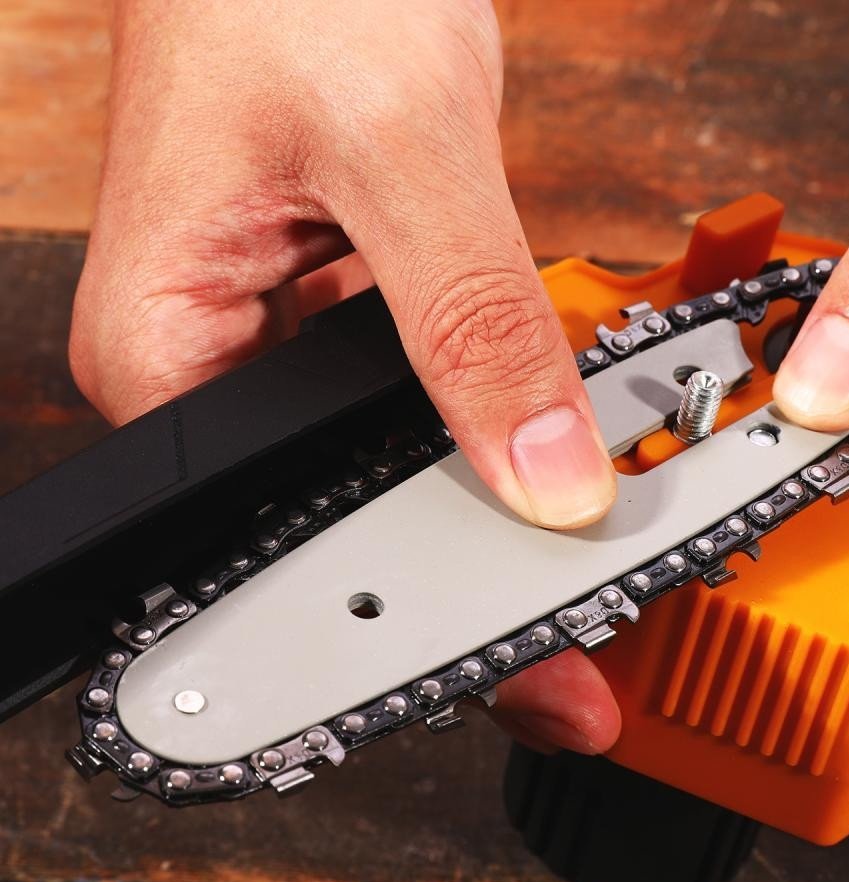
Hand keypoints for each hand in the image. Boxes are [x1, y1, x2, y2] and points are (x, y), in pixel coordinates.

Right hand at [69, 1, 620, 755]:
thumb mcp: (401, 143)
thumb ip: (474, 319)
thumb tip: (541, 472)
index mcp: (169, 351)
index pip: (297, 538)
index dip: (419, 606)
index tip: (517, 662)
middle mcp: (210, 361)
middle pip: (343, 518)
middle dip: (462, 573)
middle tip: (571, 634)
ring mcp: (271, 339)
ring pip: (382, 464)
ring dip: (475, 500)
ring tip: (564, 564)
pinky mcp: (328, 308)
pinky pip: (408, 399)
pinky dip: (477, 425)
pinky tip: (534, 456)